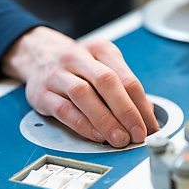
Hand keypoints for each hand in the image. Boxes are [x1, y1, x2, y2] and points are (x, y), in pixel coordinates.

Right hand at [2, 26, 159, 147]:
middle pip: (106, 82)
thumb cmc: (79, 68)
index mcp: (100, 50)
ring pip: (83, 95)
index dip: (142, 106)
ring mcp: (57, 74)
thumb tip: (146, 118)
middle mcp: (78, 58)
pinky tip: (96, 135)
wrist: (38, 57)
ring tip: (119, 139)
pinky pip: (64, 110)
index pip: (126, 78)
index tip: (150, 127)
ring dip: (105, 120)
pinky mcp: (42, 93)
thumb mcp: (104, 67)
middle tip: (137, 134)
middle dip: (126, 111)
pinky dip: (82, 124)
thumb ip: (124, 90)